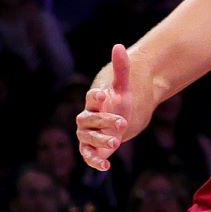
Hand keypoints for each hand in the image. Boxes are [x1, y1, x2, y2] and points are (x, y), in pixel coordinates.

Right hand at [77, 42, 143, 170]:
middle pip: (90, 119)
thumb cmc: (120, 103)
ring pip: (88, 138)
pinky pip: (88, 156)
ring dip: (100, 140)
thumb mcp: (124, 88)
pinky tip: (106, 165)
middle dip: (105, 121)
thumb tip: (119, 45)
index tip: (103, 94)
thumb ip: (122, 68)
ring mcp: (87, 134)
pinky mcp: (91, 149)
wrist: (120, 122)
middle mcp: (87, 118)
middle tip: (123, 123)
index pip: (91, 98)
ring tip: (116, 142)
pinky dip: (95, 161)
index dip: (96, 97)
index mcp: (94, 102)